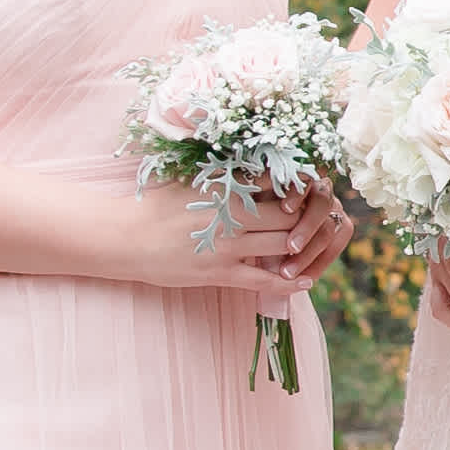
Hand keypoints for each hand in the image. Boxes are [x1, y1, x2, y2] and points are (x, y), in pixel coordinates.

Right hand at [162, 183, 346, 299]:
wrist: (127, 237)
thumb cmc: (159, 205)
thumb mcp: (194, 181)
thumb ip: (227, 176)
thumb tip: (259, 166)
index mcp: (227, 189)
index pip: (278, 184)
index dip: (301, 187)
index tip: (314, 189)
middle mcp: (232, 216)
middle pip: (289, 216)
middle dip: (308, 218)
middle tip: (322, 219)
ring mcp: (227, 247)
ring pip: (282, 246)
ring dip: (303, 248)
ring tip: (318, 248)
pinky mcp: (219, 273)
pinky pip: (263, 280)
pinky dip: (288, 282)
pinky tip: (304, 282)